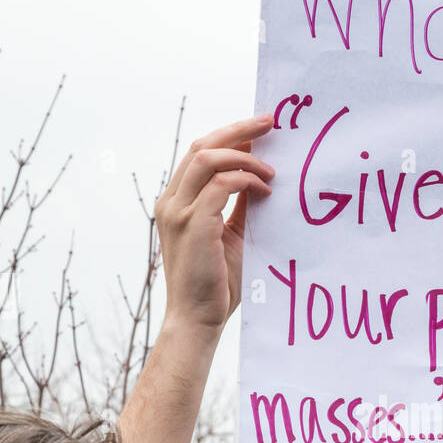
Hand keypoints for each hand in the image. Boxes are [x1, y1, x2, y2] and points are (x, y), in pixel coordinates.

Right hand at [155, 114, 274, 332]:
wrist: (197, 320)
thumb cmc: (214, 284)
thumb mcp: (229, 236)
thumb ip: (239, 206)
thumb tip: (260, 180)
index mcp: (175, 203)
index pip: (199, 155)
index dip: (229, 137)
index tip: (259, 130)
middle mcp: (170, 202)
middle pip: (202, 146)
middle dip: (238, 130)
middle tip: (270, 123)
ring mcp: (178, 212)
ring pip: (208, 158)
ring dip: (245, 157)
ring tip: (272, 171)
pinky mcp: (193, 224)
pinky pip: (221, 184)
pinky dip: (246, 180)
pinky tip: (266, 191)